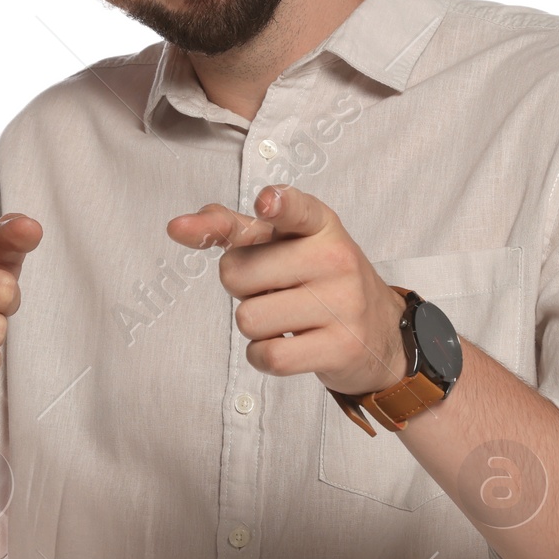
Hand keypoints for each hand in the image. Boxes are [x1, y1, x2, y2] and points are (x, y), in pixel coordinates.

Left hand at [165, 183, 407, 395]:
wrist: (380, 332)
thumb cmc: (317, 280)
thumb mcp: (285, 244)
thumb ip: (233, 228)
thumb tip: (178, 226)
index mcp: (319, 224)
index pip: (295, 209)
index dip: (277, 204)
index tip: (266, 202)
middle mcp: (335, 257)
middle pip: (237, 274)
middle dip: (241, 289)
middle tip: (275, 290)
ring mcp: (343, 303)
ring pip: (248, 319)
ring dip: (254, 326)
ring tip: (286, 317)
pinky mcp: (342, 346)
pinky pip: (269, 356)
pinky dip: (262, 356)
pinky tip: (286, 345)